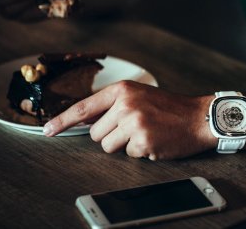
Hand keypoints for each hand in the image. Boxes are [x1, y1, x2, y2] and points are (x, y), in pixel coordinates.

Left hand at [43, 81, 216, 159]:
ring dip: (123, 145)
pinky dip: (140, 151)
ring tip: (143, 133)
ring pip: (108, 146)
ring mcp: (134, 124)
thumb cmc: (169, 107)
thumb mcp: (138, 96)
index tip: (48, 131)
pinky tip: (154, 140)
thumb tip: (83, 119)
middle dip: (109, 135)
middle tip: (131, 128)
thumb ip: (111, 105)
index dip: (62, 121)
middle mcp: (125, 106)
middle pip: (94, 134)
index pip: (83, 108)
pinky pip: (128, 155)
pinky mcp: (143, 142)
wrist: (198, 117)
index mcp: (122, 91)